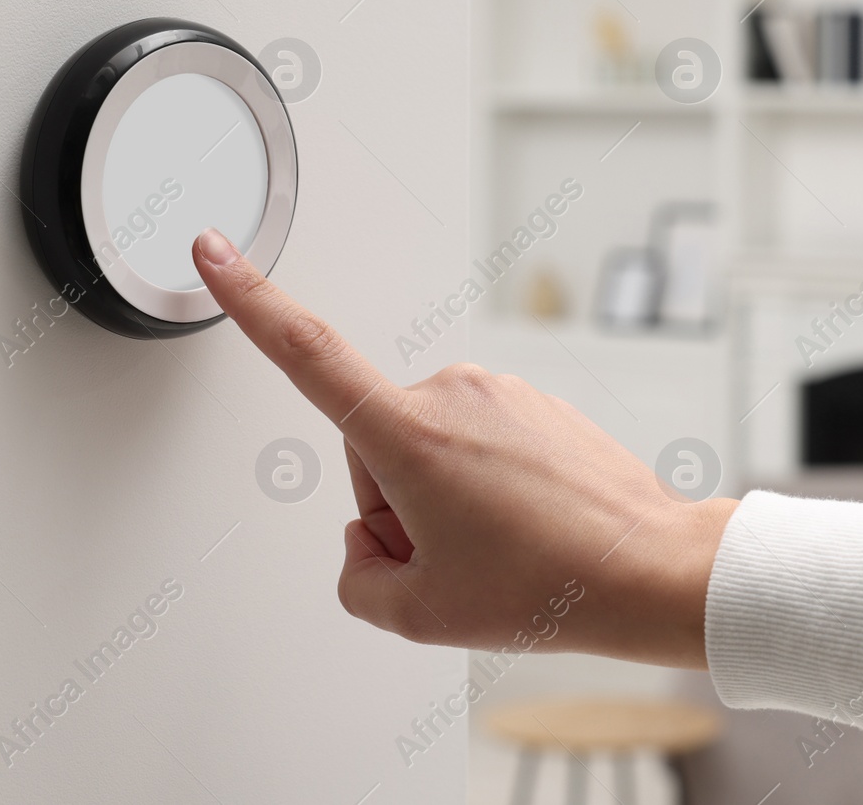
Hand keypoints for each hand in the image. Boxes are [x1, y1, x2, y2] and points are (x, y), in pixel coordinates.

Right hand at [192, 229, 737, 667]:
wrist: (647, 566)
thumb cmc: (549, 585)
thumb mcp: (420, 614)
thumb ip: (357, 579)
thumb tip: (366, 542)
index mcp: (409, 433)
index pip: (307, 354)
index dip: (249, 300)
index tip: (215, 250)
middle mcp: (450, 392)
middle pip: (372, 446)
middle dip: (394, 502)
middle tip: (455, 555)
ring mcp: (497, 392)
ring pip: (425, 446)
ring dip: (441, 496)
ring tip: (502, 545)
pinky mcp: (531, 400)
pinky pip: (474, 442)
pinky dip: (483, 483)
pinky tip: (525, 525)